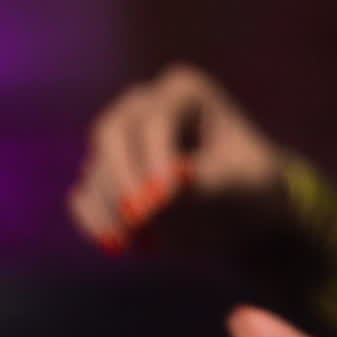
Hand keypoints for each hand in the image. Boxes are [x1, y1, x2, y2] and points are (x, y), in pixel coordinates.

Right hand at [69, 65, 281, 253]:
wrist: (241, 214)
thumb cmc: (252, 188)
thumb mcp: (246, 185)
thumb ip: (212, 183)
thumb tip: (174, 185)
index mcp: (183, 93)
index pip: (157, 119)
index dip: (154, 157)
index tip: (163, 199)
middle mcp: (142, 106)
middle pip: (111, 133)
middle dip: (122, 179)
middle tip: (140, 220)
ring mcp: (119, 141)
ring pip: (96, 168)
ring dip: (113, 209)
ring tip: (144, 244)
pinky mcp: (105, 177)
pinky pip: (85, 196)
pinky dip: (95, 221)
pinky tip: (117, 244)